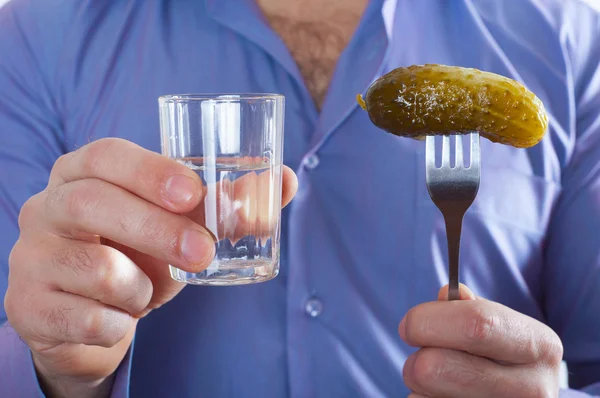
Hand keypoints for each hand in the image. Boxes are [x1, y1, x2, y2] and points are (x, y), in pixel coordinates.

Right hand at [4, 138, 297, 397]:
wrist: (90, 314)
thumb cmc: (136, 255)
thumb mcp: (176, 226)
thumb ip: (226, 203)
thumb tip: (285, 179)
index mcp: (83, 173)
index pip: (107, 155)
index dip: (150, 170)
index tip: (194, 193)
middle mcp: (47, 206)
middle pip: (93, 202)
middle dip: (157, 230)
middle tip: (204, 253)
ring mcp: (30, 256)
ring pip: (94, 268)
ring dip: (140, 288)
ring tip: (147, 292)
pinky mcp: (27, 305)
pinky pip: (84, 318)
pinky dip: (118, 323)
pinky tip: (120, 318)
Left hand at [399, 284, 563, 397]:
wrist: (521, 396)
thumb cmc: (501, 355)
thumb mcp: (498, 326)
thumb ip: (469, 308)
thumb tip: (447, 294)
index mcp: (539, 345)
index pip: (474, 325)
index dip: (427, 321)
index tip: (408, 325)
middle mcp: (533, 387)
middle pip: (437, 366)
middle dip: (417, 357)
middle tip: (420, 355)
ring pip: (426, 394)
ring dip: (419, 384)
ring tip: (439, 379)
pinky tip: (444, 396)